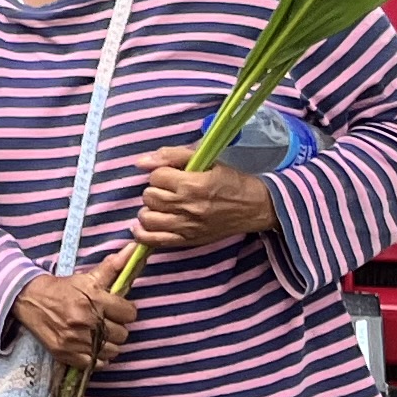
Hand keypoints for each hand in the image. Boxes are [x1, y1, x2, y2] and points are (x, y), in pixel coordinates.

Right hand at [11, 261, 139, 364]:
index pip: (130, 314)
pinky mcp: (67, 354)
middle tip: (105, 321)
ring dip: (108, 344)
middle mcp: (87, 321)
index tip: (116, 309)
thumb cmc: (63, 288)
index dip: (125, 311)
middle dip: (117, 327)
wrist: (29, 299)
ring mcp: (76, 340)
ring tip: (98, 334)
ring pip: (112, 351)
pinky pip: (96, 363)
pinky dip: (97, 357)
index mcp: (95, 300)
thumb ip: (113, 267)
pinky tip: (90, 346)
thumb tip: (135, 248)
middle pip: (123, 334)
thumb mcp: (87, 277)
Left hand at [130, 149, 275, 257]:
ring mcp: (187, 226)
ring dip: (150, 210)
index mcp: (192, 184)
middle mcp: (187, 207)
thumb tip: (140, 162)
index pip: (156, 176)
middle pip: (149, 196)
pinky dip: (144, 233)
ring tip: (161, 206)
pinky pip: (154, 240)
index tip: (172, 176)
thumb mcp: (205, 161)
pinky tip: (145, 225)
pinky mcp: (188, 240)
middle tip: (169, 190)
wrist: (255, 207)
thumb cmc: (230, 181)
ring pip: (147, 218)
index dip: (161, 174)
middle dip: (155, 190)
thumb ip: (171, 155)